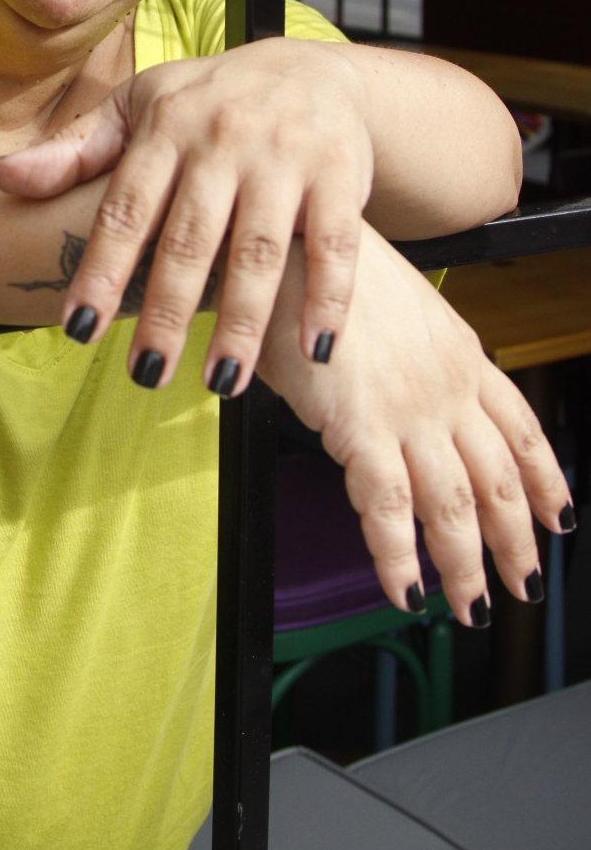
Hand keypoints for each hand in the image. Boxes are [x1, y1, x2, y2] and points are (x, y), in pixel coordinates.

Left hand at [0, 40, 373, 388]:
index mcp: (165, 128)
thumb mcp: (137, 108)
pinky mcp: (341, 176)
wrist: (311, 69)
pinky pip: (335, 246)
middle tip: (145, 374)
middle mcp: (223, 141)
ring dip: (242, 320)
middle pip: (190, 240)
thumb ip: (73, 151)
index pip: (124, 209)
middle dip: (166, 311)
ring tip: (220, 382)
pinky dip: (328, 299)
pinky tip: (313, 351)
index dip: (99, 270)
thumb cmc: (207, 102)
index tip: (74, 328)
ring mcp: (285, 158)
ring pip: (259, 250)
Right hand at [260, 222, 574, 621]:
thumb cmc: (325, 269)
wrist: (291, 244)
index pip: (522, 429)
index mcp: (460, 353)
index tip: (559, 515)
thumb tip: (403, 391)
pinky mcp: (361, 427)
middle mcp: (446, 387)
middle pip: (498, 479)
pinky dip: (399, 558)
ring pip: (454, 506)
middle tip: (522, 583)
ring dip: (465, 564)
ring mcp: (409, 410)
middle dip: (515, 540)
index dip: (545, 480)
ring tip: (468, 605)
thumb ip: (411, 357)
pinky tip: (405, 589)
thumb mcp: (395, 306)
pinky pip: (389, 509)